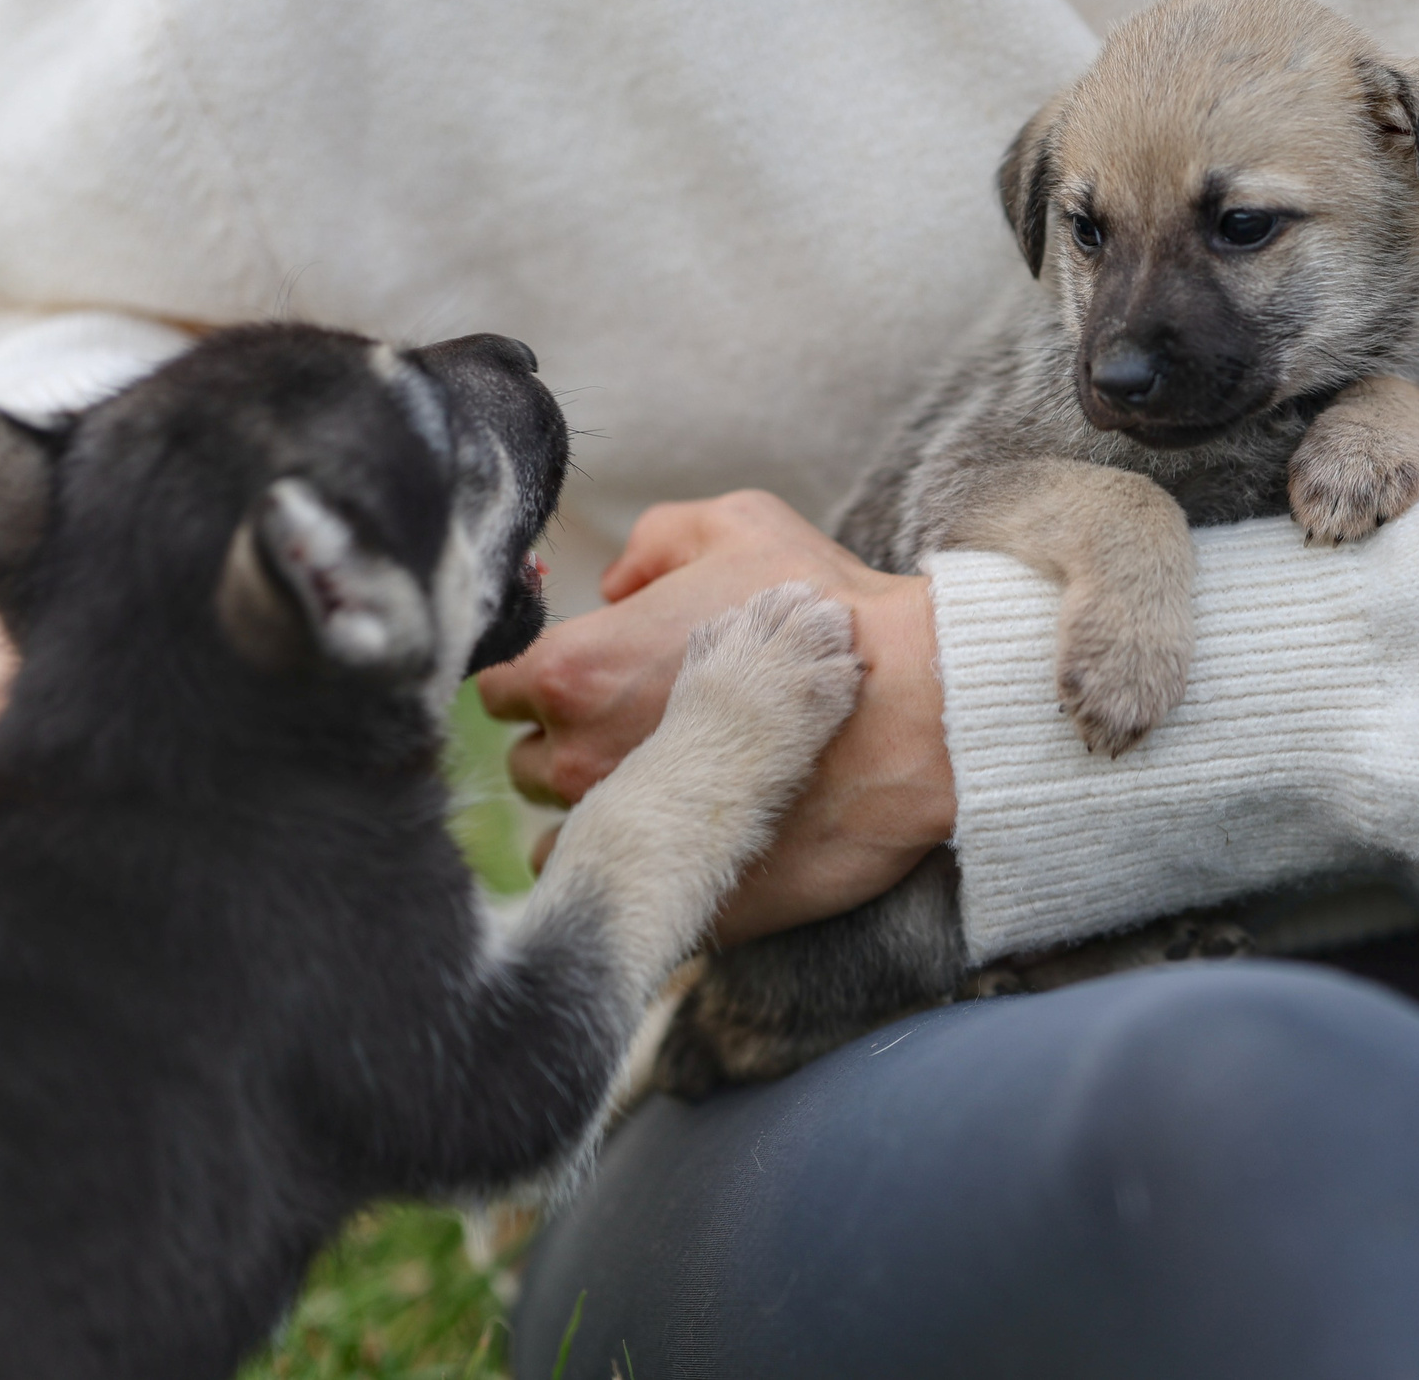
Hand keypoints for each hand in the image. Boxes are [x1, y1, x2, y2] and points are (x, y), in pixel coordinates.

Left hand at [481, 492, 955, 944]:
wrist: (922, 714)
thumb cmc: (830, 614)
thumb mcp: (742, 526)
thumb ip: (654, 543)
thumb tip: (615, 584)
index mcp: (578, 672)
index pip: (496, 690)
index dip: (540, 681)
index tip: (587, 680)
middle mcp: (580, 761)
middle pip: (528, 767)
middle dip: (569, 746)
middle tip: (642, 727)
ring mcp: (631, 834)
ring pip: (563, 841)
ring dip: (601, 815)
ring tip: (670, 786)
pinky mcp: (683, 891)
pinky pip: (629, 891)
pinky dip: (652, 866)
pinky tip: (699, 833)